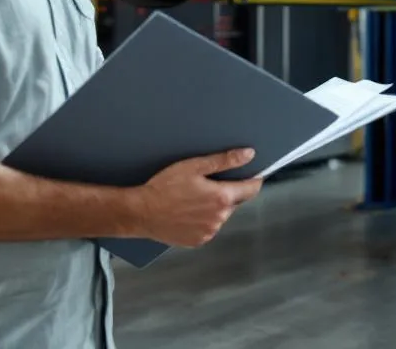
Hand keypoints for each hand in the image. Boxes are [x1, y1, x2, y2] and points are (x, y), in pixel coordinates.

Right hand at [129, 148, 263, 247]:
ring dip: (215, 207)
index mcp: (222, 198)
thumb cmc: (164, 187)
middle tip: (208, 184)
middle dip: (227, 192)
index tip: (252, 174)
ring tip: (194, 198)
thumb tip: (248, 155)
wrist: (141, 211)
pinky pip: (209, 227)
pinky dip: (204, 219)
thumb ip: (224, 160)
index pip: (252, 189)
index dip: (254, 179)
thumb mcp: (194, 166)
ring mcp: (210, 231)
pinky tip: (189, 211)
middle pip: (235, 201)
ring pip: (222, 215)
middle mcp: (219, 218)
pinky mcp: (199, 240)